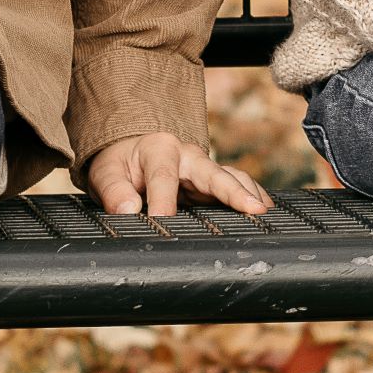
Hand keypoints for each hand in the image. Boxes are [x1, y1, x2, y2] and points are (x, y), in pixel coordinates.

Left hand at [83, 132, 269, 218]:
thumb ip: (114, 191)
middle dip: (234, 192)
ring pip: (232, 177)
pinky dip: (252, 196)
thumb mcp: (105, 173)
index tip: (162, 222)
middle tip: (254, 210)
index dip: (163, 202)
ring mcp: (203, 168)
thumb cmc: (120, 165)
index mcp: (159, 149)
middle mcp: (188, 155)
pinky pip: (236, 185)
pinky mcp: (211, 181)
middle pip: (214, 173)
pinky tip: (266, 211)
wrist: (129, 153)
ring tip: (266, 214)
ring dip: (250, 194)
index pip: (164, 177)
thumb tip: (127, 210)